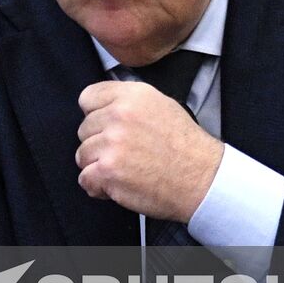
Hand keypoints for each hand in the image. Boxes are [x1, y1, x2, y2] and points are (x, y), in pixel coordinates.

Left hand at [75, 80, 222, 221]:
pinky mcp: (108, 171)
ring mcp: (112, 143)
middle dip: (98, 144)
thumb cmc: (184, 146)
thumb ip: (128, 102)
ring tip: (125, 169)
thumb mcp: (160, 105)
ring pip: (82, 155)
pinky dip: (98, 186)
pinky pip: (85, 178)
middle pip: (83, 129)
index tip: (106, 127)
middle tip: (124, 153)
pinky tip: (119, 184)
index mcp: (131, 96)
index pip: (87, 98)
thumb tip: (101, 108)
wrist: (201, 179)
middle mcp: (119, 115)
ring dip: (98, 166)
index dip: (95, 115)